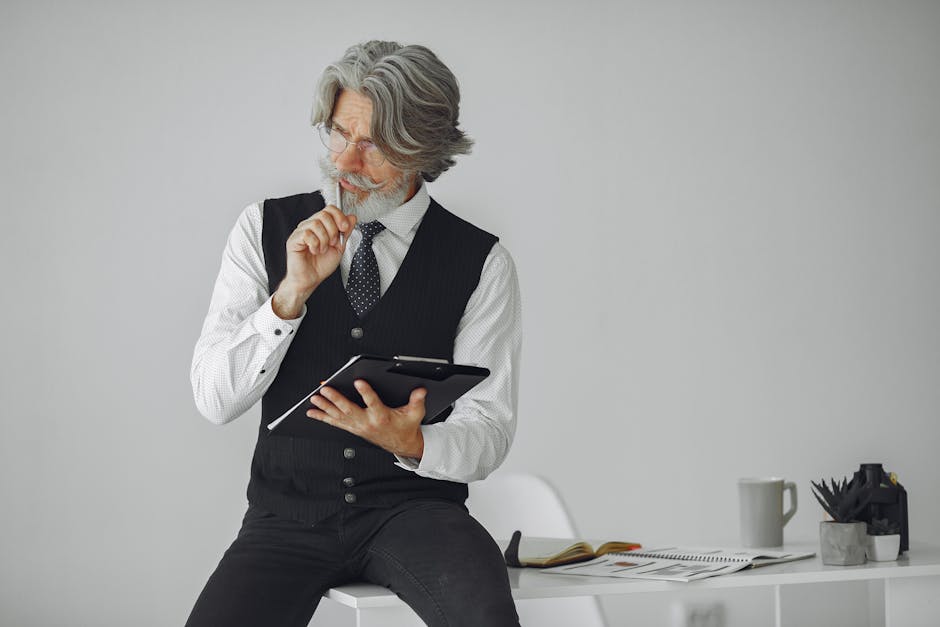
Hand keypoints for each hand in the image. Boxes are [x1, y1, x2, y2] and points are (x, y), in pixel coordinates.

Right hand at [273, 206, 356, 318]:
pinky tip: (314, 251)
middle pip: (324, 214)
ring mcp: (300, 232)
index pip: (329, 209)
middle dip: (333, 230)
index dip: (339, 216)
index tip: (345, 228)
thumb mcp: (339, 247)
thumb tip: (352, 217)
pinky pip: (307, 234)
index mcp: (320, 226)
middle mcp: (309, 226)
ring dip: (324, 239)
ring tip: (322, 250)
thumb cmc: (321, 265)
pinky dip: (315, 244)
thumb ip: (345, 232)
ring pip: (316, 223)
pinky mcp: (293, 240)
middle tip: (332, 244)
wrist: (310, 280)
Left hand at [307, 380, 425, 458]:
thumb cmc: (406, 427)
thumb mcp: (416, 413)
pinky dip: (323, 417)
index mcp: (382, 416)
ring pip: (338, 416)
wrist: (401, 444)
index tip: (359, 382)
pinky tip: (312, 412)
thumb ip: (417, 400)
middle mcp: (367, 422)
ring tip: (315, 398)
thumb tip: (420, 390)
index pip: (373, 402)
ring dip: (325, 407)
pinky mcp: (352, 429)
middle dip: (335, 399)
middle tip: (325, 389)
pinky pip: (335, 423)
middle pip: (348, 409)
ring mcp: (357, 427)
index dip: (366, 392)